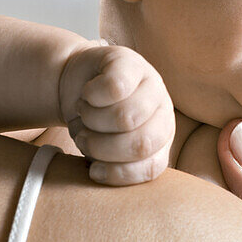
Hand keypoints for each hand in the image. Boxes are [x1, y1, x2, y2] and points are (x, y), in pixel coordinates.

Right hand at [58, 42, 173, 183]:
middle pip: (141, 143)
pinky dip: (91, 97)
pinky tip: (87, 96)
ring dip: (93, 122)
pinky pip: (114, 88)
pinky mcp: (131, 62)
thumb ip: (118, 167)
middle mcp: (164, 111)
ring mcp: (152, 84)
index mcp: (163, 139)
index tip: (94, 171)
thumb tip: (107, 179)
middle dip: (102, 147)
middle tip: (85, 139)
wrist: (78, 83)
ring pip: (125, 117)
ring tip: (85, 117)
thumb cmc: (95, 124)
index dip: (118, 174)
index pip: (151, 167)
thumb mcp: (106, 150)